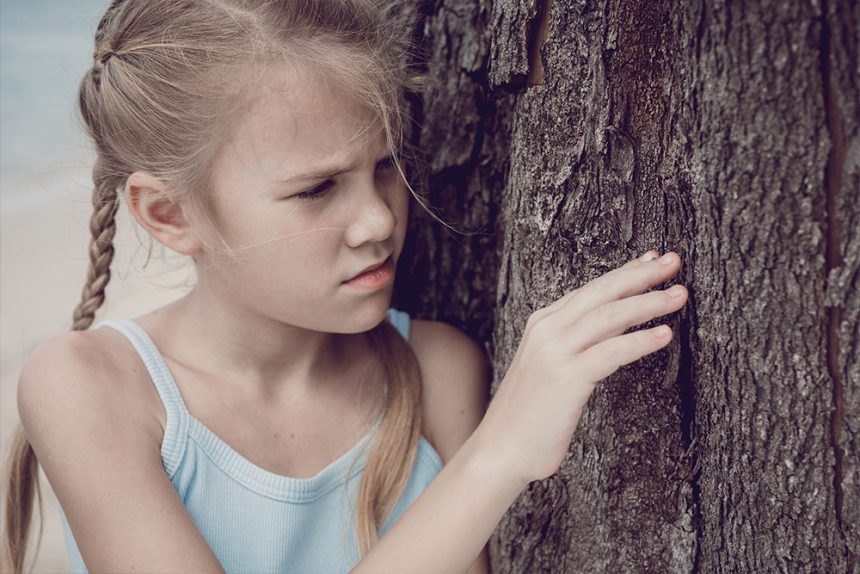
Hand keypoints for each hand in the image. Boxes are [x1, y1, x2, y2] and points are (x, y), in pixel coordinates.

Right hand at [473, 250, 687, 483]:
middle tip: (674, 262)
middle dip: (641, 275)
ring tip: (679, 295)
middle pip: (602, 292)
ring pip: (610, 316)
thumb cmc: (531, 415)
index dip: (625, 271)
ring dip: (648, 302)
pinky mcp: (566, 378)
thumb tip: (618, 325)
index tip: (653, 259)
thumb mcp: (553, 368)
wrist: (500, 450)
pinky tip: (665, 335)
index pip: (591, 289)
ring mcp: (555, 353)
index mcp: (543, 324)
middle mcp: (547, 330)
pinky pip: (611, 352)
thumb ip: (580, 343)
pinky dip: (640, 341)